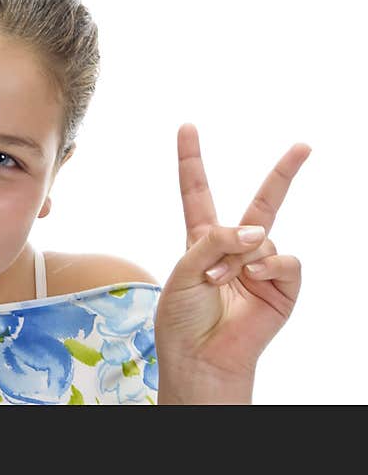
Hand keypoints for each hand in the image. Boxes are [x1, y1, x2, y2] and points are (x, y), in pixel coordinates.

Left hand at [154, 123, 310, 380]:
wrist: (199, 357)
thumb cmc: (181, 316)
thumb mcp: (184, 270)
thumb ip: (214, 241)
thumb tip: (258, 230)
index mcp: (201, 240)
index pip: (197, 192)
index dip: (191, 160)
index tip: (187, 127)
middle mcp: (234, 249)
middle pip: (262, 203)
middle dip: (284, 174)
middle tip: (303, 146)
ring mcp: (260, 268)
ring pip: (261, 237)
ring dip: (237, 257)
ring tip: (219, 282)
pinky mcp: (281, 288)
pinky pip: (283, 261)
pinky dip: (267, 266)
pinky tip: (253, 279)